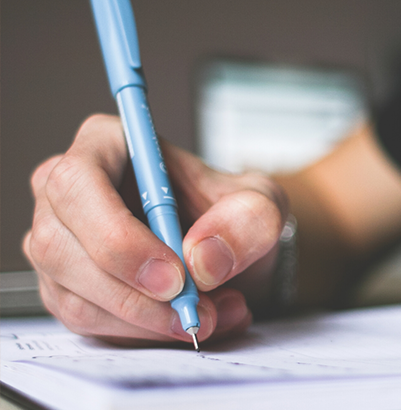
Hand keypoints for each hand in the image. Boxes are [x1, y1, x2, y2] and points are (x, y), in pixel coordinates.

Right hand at [23, 115, 287, 346]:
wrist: (225, 247)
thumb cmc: (231, 212)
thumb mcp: (260, 205)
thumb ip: (246, 220)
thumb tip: (202, 260)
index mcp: (107, 145)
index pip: (79, 183)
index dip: (118, 236)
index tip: (173, 278)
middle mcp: (69, 192)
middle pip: (61, 247)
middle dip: (135, 295)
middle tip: (197, 312)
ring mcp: (61, 242)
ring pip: (75, 296)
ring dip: (147, 321)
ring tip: (212, 316)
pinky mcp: (68, 286)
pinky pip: (88, 323)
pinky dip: (143, 333)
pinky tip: (187, 322)